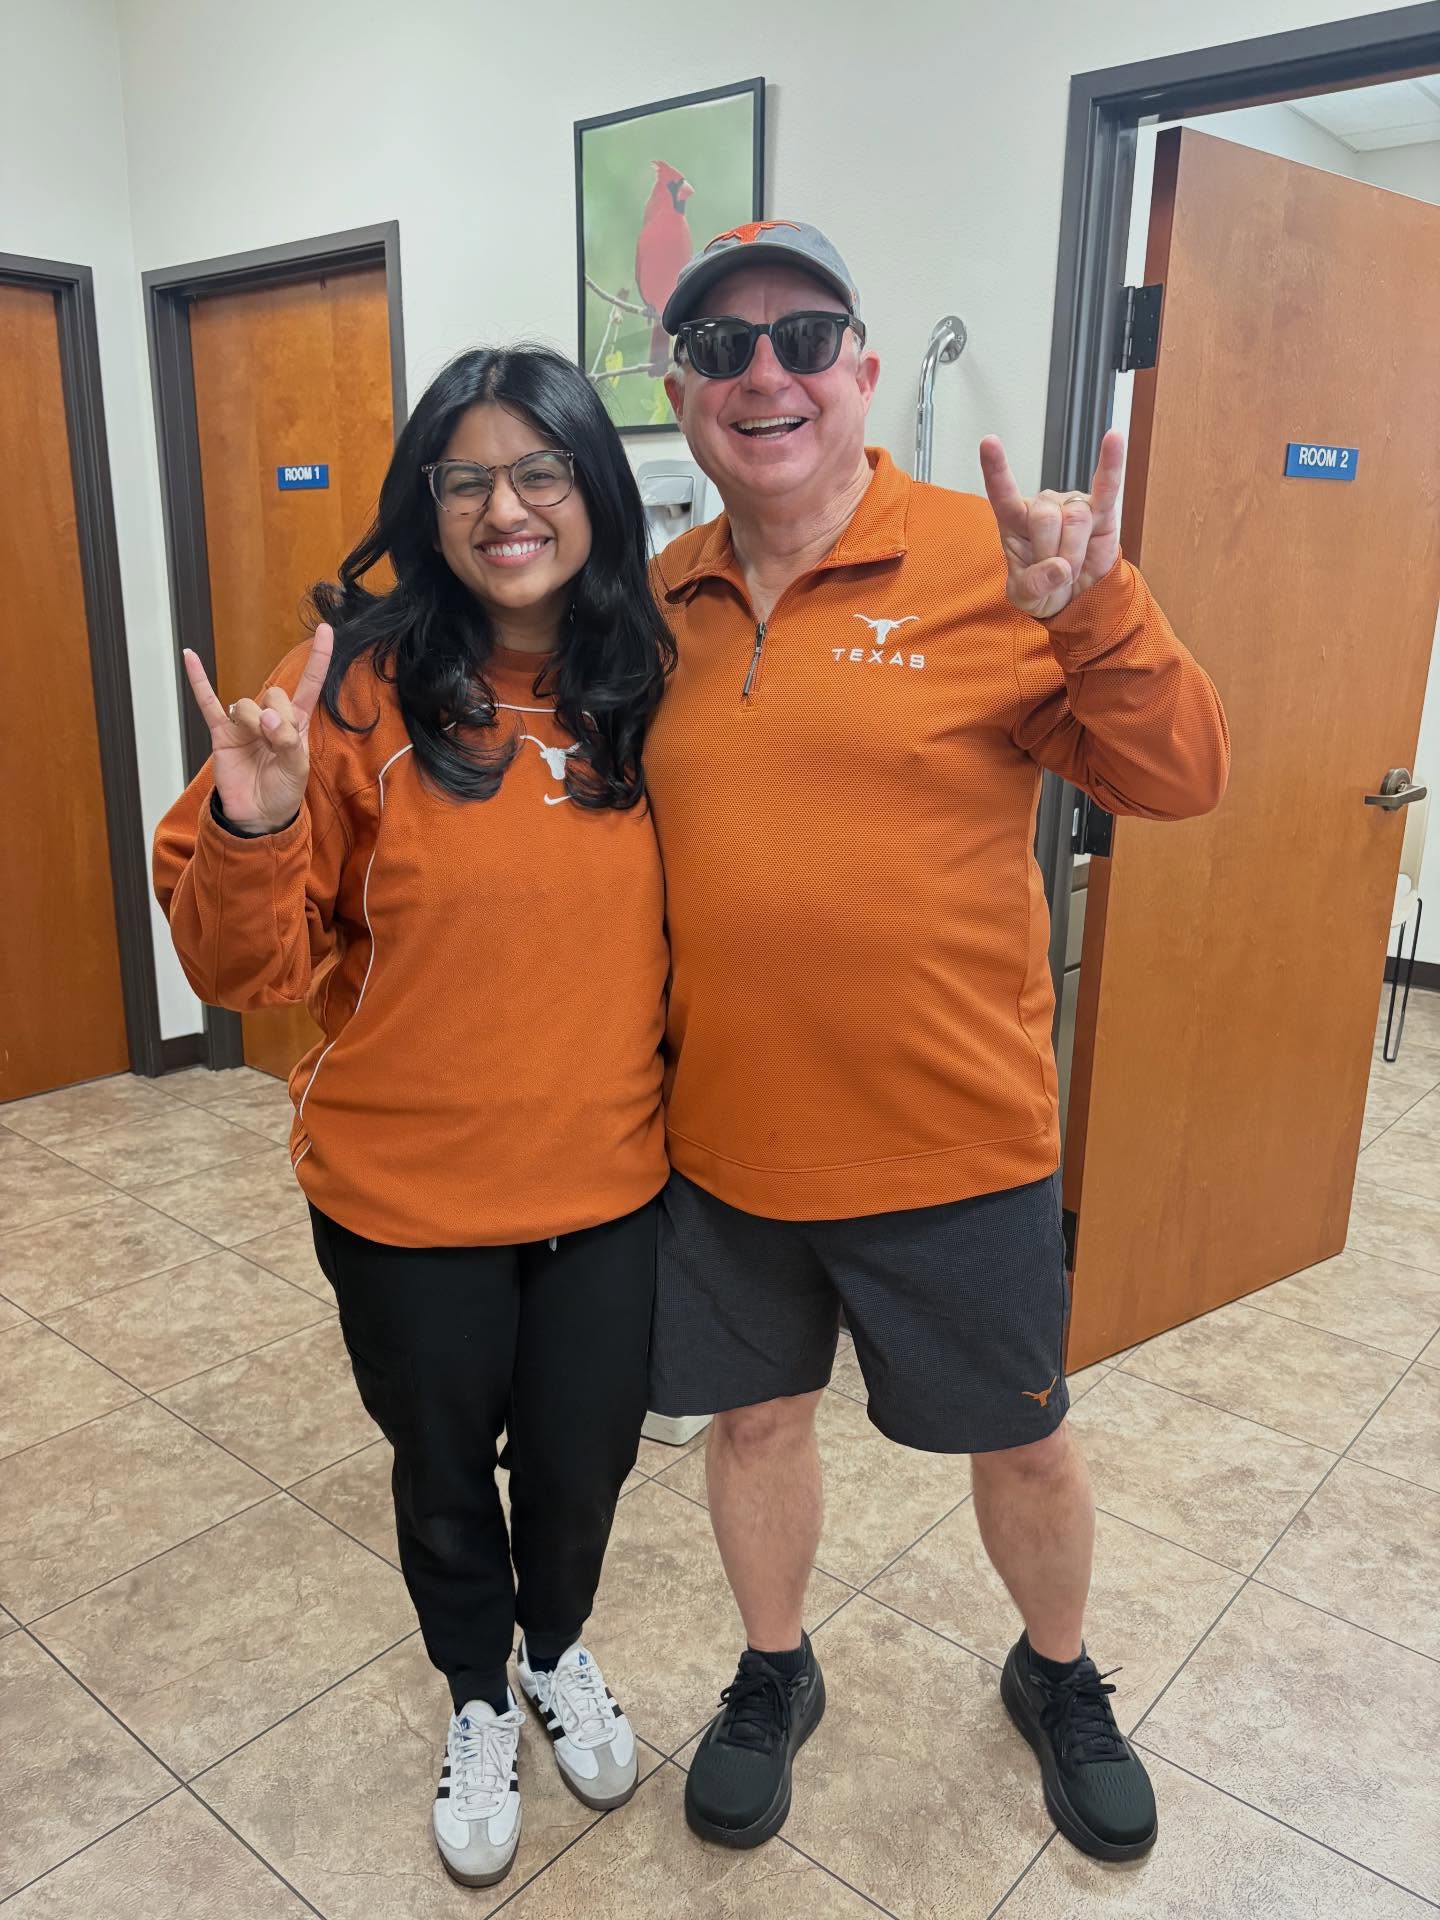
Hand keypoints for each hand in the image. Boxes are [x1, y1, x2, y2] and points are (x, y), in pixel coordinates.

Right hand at [182, 625, 332, 833]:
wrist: (257, 815)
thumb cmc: (282, 791)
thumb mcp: (297, 768)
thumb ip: (287, 740)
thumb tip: (265, 717)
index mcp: (296, 722)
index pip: (310, 684)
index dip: (319, 659)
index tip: (325, 630)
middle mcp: (270, 718)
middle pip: (275, 694)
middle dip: (277, 716)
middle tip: (275, 741)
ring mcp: (245, 724)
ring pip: (246, 704)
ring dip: (252, 722)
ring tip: (256, 744)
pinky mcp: (222, 734)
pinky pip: (208, 702)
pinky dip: (199, 681)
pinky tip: (190, 657)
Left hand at [980, 429, 1124, 618]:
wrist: (1076, 600)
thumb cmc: (1044, 589)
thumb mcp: (1026, 597)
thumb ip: (1034, 585)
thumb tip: (1059, 569)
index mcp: (1015, 522)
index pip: (1003, 493)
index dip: (996, 470)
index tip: (989, 442)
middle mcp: (1043, 506)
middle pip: (1044, 518)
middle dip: (1051, 554)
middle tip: (1056, 572)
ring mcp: (1072, 504)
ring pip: (1075, 520)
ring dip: (1074, 553)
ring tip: (1073, 567)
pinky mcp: (1102, 509)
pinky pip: (1107, 485)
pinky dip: (1111, 464)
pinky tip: (1114, 438)